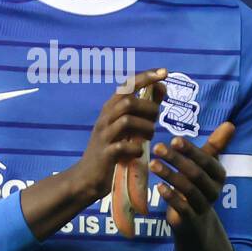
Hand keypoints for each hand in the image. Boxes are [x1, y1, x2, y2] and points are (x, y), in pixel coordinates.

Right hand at [69, 68, 168, 202]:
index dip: (146, 77)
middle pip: (129, 101)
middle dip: (149, 109)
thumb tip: (162, 87)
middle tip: (155, 121)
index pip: (127, 85)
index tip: (164, 72)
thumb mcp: (126, 127)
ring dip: (145, 128)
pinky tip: (138, 153)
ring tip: (149, 137)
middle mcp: (105, 118)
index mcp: (110, 109)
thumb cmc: (112, 150)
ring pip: (127, 120)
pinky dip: (136, 149)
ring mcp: (104, 136)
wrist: (86, 177)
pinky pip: (124, 146)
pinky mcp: (105, 154)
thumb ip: (144, 108)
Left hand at [150, 122, 234, 232]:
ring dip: (170, 175)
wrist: (196, 225)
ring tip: (152, 164)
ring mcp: (203, 206)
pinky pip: (183, 208)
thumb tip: (230, 124)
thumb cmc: (198, 188)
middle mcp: (213, 190)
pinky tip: (158, 187)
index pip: (206, 160)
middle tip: (157, 148)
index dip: (191, 150)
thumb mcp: (206, 168)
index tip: (174, 140)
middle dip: (176, 160)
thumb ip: (215, 147)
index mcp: (218, 175)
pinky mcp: (191, 220)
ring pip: (188, 189)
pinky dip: (171, 197)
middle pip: (196, 173)